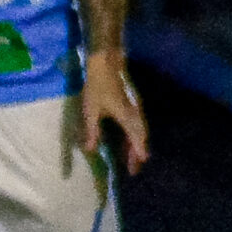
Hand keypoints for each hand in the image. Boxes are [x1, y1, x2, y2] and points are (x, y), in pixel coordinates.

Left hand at [81, 52, 149, 172]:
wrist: (106, 63)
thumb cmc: (97, 86)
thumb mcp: (91, 110)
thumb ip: (91, 131)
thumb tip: (90, 149)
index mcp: (127, 117)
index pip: (135, 139)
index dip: (136, 154)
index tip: (136, 168)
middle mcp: (136, 113)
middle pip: (140, 136)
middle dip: (137, 153)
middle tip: (134, 168)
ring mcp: (136, 106)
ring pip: (140, 129)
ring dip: (137, 144)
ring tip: (132, 157)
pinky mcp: (133, 102)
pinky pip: (137, 123)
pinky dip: (135, 134)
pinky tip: (128, 137)